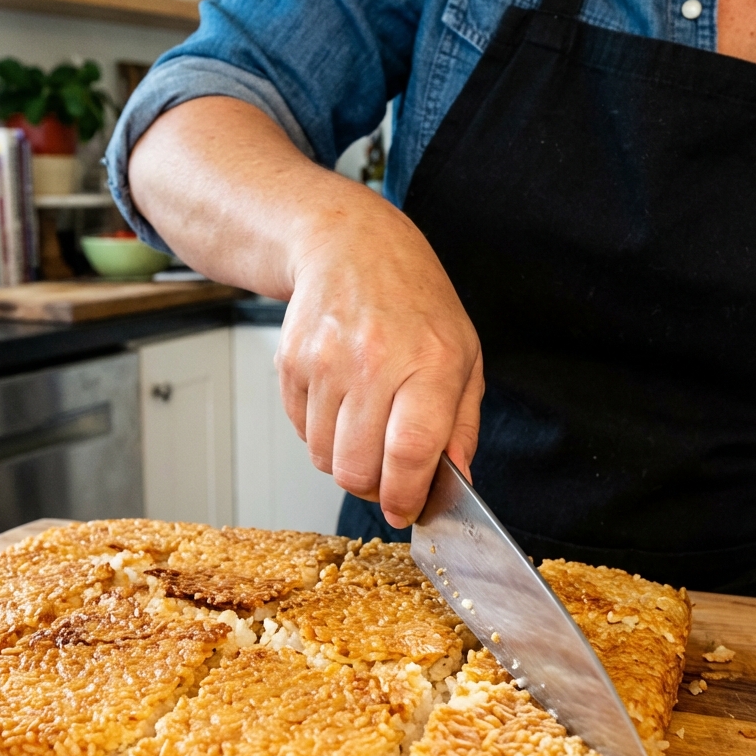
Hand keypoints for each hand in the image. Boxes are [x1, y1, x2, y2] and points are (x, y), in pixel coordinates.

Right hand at [128, 98, 482, 524]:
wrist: (349, 244)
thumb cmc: (414, 300)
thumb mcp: (464, 355)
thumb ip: (461, 425)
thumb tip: (455, 482)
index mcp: (431, 362)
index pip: (412, 452)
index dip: (406, 495)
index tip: (405, 510)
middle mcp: (376, 361)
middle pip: (359, 468)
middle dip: (373, 488)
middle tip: (387, 476)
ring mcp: (326, 362)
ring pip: (325, 458)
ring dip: (345, 460)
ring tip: (365, 427)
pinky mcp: (291, 364)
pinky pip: (301, 433)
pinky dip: (321, 434)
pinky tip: (341, 400)